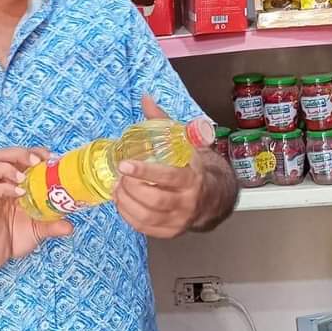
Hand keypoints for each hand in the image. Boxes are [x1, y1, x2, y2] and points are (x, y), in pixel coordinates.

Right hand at [0, 147, 72, 270]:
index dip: (33, 151)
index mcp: (13, 183)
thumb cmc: (15, 236)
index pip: (18, 156)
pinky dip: (4, 188)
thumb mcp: (39, 229)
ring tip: (23, 177)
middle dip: (18, 153)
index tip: (51, 157)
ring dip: (6, 167)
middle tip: (36, 162)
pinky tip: (18, 194)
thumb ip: (53, 225)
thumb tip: (71, 226)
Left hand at [113, 95, 203, 239]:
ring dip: (126, 202)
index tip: (124, 165)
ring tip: (117, 188)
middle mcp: (188, 202)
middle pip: (154, 200)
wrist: (213, 196)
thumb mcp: (183, 142)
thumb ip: (162, 121)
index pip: (168, 177)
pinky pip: (144, 228)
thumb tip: (145, 98)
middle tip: (119, 176)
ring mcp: (179, 220)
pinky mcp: (170, 232)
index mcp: (193, 179)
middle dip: (131, 188)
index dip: (144, 172)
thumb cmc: (193, 166)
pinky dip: (128, 215)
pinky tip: (121, 201)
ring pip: (147, 216)